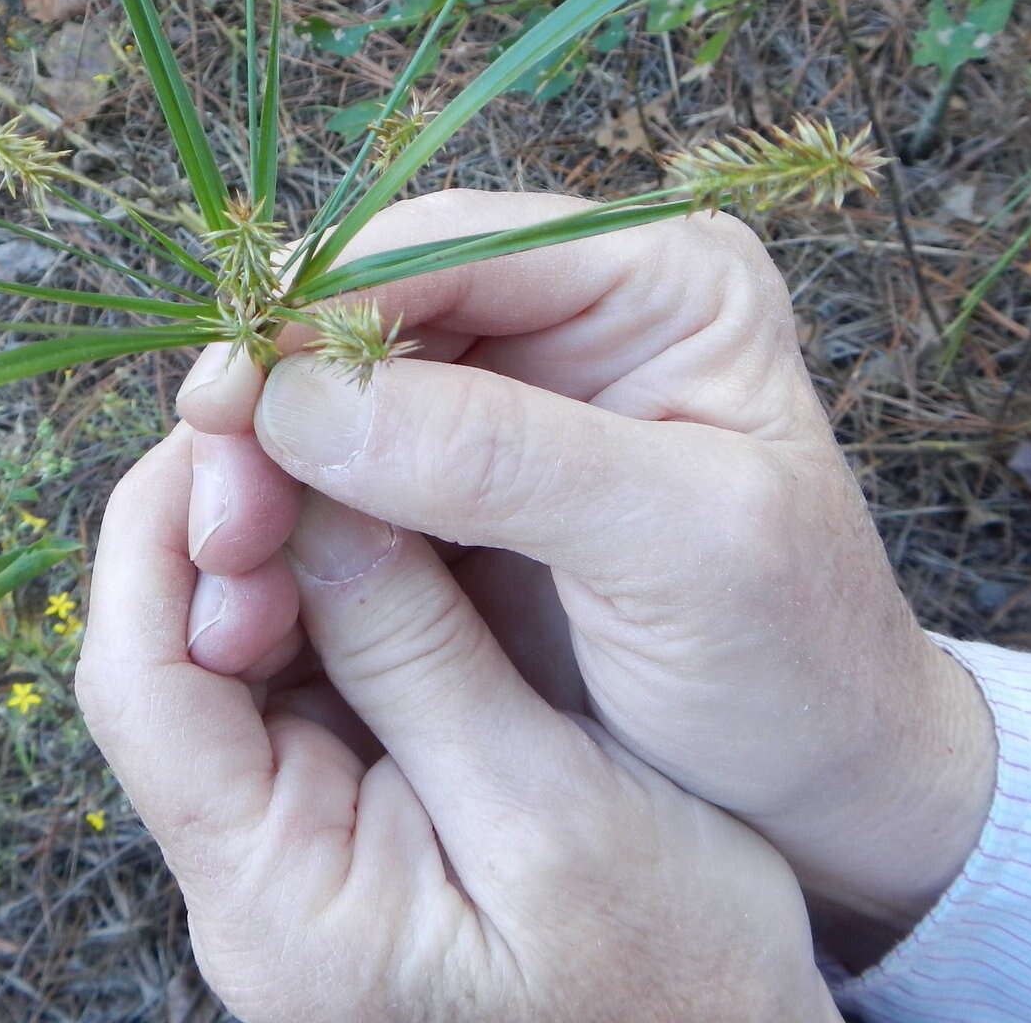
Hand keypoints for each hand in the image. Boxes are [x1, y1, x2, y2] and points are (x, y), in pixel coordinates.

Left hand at [76, 428, 839, 1022]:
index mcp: (279, 906)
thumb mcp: (560, 804)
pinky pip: (301, 687)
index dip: (171, 530)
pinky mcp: (342, 832)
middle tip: (306, 414)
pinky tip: (389, 530)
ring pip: (232, 661)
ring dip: (281, 550)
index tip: (243, 415)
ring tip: (356, 451)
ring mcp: (292, 862)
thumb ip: (419, 652)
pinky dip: (332, 597)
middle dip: (226, 523)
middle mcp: (251, 888)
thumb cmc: (679, 976)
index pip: (143, 686)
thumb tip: (310, 493)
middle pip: (170, 662)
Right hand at [176, 190, 996, 960]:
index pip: (453, 241)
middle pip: (374, 303)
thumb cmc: (793, 664)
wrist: (825, 789)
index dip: (323, 307)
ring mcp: (517, 391)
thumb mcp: (677, 550)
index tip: (228, 398)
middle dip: (280, 390)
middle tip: (205, 489)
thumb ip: (498, 458)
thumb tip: (300, 400)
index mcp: (658, 276)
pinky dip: (287, 508)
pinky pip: (345, 463)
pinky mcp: (468, 478)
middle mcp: (577, 307)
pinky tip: (246, 566)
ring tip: (216, 543)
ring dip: (266, 455)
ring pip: (340, 384)